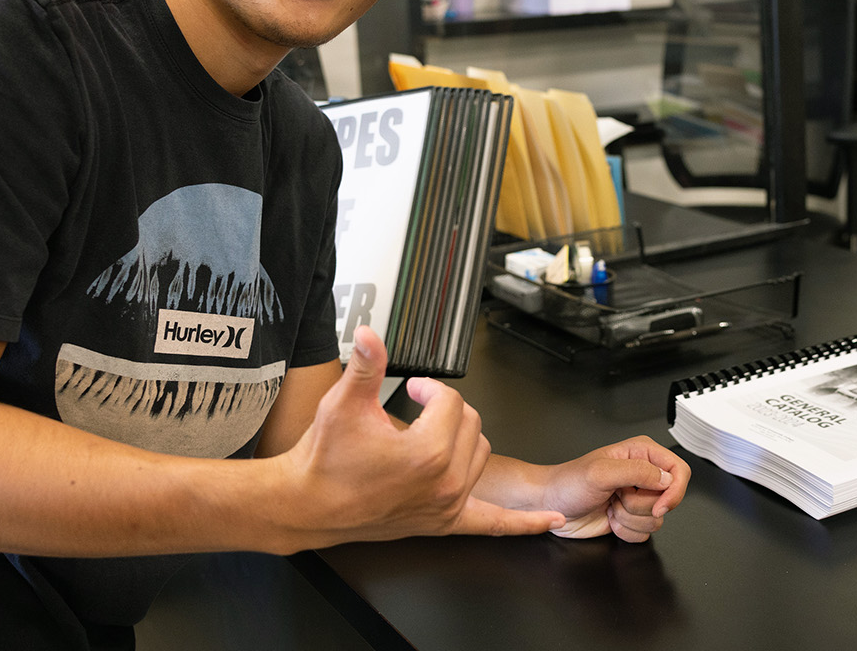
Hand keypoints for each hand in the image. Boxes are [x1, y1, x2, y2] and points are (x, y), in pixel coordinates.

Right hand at [277, 327, 565, 546]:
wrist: (306, 505)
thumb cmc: (324, 460)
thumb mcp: (344, 404)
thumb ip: (366, 365)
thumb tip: (373, 333)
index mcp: (427, 452)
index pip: (451, 402)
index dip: (429, 389)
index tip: (411, 389)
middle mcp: (444, 482)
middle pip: (471, 425)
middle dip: (446, 410)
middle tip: (417, 409)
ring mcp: (447, 506)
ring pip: (480, 454)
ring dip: (464, 439)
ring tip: (433, 434)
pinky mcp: (444, 523)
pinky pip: (493, 523)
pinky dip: (523, 523)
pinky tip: (550, 518)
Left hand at [531, 437, 690, 542]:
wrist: (550, 505)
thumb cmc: (568, 482)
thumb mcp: (601, 472)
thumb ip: (637, 472)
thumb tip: (667, 479)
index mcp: (641, 453)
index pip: (679, 470)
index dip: (674, 491)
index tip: (658, 506)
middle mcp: (644, 475)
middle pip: (668, 499)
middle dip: (640, 506)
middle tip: (617, 496)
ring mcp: (638, 498)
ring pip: (656, 520)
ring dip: (629, 519)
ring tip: (609, 506)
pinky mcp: (631, 518)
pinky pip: (644, 534)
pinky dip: (625, 531)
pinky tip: (609, 518)